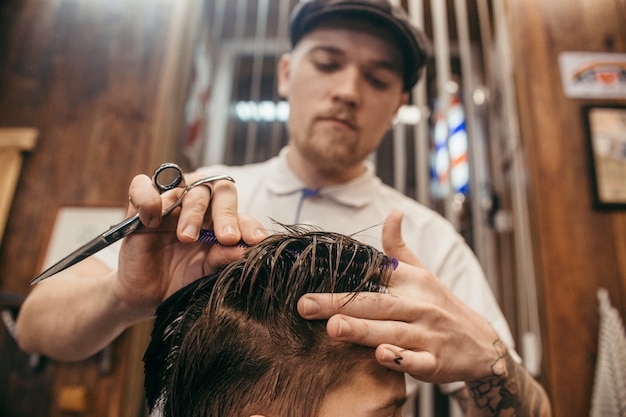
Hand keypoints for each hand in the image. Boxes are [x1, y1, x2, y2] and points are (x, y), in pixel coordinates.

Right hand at [118, 171, 267, 315]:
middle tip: (227, 237)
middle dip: (225, 212)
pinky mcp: (140, 208)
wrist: (147, 297)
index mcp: (218, 221)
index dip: (249, 225)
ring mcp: (170, 204)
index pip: (239, 213)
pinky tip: (152, 221)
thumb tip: (245, 250)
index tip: (256, 240)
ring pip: (186, 185)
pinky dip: (148, 197)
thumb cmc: (181, 279)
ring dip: (192, 210)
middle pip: (217, 189)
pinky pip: (142, 185)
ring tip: (187, 238)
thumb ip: (224, 257)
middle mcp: (197, 207)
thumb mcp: (206, 271)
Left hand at [297, 210, 500, 383]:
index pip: (375, 272)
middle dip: (338, 304)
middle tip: (305, 305)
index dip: (345, 271)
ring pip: (392, 331)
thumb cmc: (439, 304)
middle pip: (375, 304)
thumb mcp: (423, 274)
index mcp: (412, 282)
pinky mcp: (436, 363)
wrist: (480, 342)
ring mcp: (428, 335)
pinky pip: (417, 362)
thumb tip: (393, 212)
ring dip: (362, 330)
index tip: (311, 271)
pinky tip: (381, 355)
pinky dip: (401, 359)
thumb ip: (399, 247)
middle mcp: (419, 306)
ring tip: (332, 328)